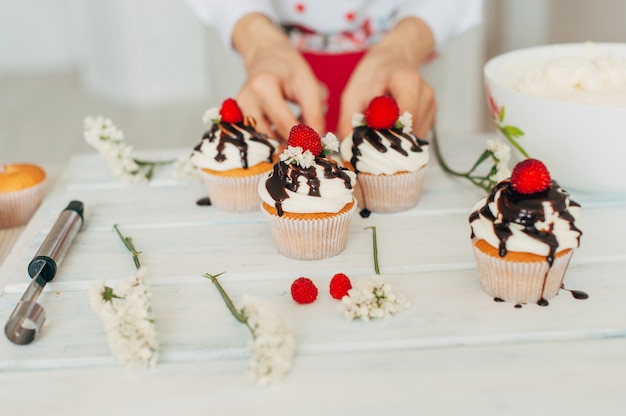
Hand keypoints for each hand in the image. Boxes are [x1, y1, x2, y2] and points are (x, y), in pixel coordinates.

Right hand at [232, 14, 324, 140]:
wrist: (267, 55)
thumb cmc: (289, 68)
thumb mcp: (309, 85)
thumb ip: (314, 114)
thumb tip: (316, 142)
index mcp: (263, 87)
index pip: (284, 125)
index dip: (303, 141)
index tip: (317, 149)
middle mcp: (246, 100)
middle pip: (270, 137)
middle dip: (291, 145)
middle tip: (310, 146)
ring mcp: (239, 111)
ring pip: (263, 141)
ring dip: (283, 143)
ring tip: (299, 133)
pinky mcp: (239, 118)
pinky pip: (258, 137)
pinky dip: (275, 139)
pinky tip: (287, 130)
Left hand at [337, 18, 436, 138]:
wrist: (393, 59)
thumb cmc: (372, 75)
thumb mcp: (353, 94)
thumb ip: (349, 120)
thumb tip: (348, 147)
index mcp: (408, 81)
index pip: (407, 116)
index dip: (389, 133)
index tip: (371, 139)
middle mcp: (425, 93)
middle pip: (412, 130)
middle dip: (391, 141)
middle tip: (372, 141)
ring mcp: (431, 105)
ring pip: (416, 137)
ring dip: (397, 141)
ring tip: (380, 131)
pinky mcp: (431, 115)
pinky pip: (418, 136)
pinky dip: (403, 139)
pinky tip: (390, 129)